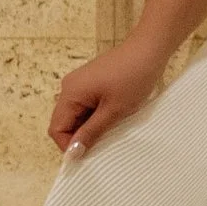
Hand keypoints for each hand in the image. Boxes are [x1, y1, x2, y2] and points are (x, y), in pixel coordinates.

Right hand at [48, 31, 167, 157]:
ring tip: (111, 130)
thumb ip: (90, 132)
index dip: (68, 145)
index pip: (56, 128)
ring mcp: (80, 84)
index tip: (88, 156)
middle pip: (65, 122)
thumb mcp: (113, 111)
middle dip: (80, 137)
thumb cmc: (133, 78)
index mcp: (70, 93)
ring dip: (89, 127)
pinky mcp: (91, 82)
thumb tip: (72, 154)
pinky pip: (85, 106)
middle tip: (103, 145)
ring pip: (76, 115)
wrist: (150, 49)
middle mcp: (69, 87)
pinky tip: (113, 118)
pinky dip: (95, 116)